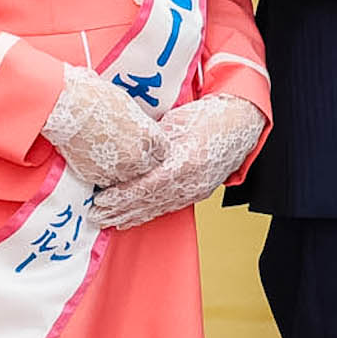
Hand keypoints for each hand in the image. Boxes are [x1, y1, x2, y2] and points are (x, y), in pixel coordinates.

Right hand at [42, 66, 172, 186]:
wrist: (70, 108)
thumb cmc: (98, 98)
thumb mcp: (129, 108)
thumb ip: (139, 126)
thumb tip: (139, 130)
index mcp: (150, 136)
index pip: (163, 152)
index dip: (154, 149)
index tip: (147, 146)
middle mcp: (138, 156)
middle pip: (147, 168)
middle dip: (140, 162)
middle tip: (127, 153)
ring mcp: (118, 169)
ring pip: (127, 179)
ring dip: (122, 171)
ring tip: (110, 158)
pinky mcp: (97, 177)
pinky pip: (106, 181)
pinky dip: (103, 174)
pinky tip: (96, 161)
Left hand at [86, 93, 269, 231]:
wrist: (242, 122)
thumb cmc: (208, 115)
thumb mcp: (176, 122)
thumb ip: (152, 142)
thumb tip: (124, 151)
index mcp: (185, 161)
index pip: (147, 185)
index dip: (122, 195)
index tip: (100, 199)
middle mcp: (192, 181)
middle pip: (150, 201)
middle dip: (121, 210)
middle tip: (95, 216)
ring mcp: (197, 188)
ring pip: (159, 207)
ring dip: (132, 216)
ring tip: (108, 222)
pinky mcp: (199, 191)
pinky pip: (170, 206)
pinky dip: (149, 213)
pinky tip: (133, 218)